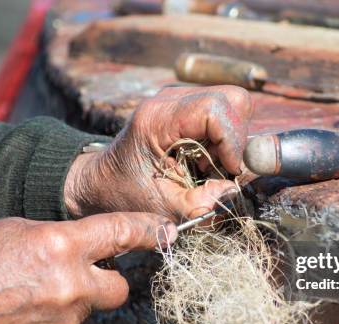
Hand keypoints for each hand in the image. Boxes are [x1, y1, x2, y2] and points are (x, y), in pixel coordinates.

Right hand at [0, 213, 175, 323]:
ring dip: (72, 301)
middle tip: (83, 276)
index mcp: (62, 246)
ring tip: (32, 295)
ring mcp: (65, 321)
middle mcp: (72, 285)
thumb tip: (85, 247)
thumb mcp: (17, 231)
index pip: (122, 233)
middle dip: (107, 281)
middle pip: (120, 288)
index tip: (167, 233)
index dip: (150, 231)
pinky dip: (54, 322)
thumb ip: (61, 238)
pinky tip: (24, 315)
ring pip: (88, 309)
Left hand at [64, 85, 252, 220]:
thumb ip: (201, 204)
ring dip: (231, 140)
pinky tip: (203, 159)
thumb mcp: (163, 208)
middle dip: (236, 138)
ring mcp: (180, 99)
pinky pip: (224, 114)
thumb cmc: (126, 194)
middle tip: (219, 168)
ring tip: (207, 166)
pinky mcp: (187, 107)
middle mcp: (170, 100)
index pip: (215, 109)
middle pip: (232, 99)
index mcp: (157, 119)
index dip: (232, 141)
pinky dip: (223, 139)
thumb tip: (233, 190)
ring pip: (233, 105)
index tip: (228, 170)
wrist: (101, 182)